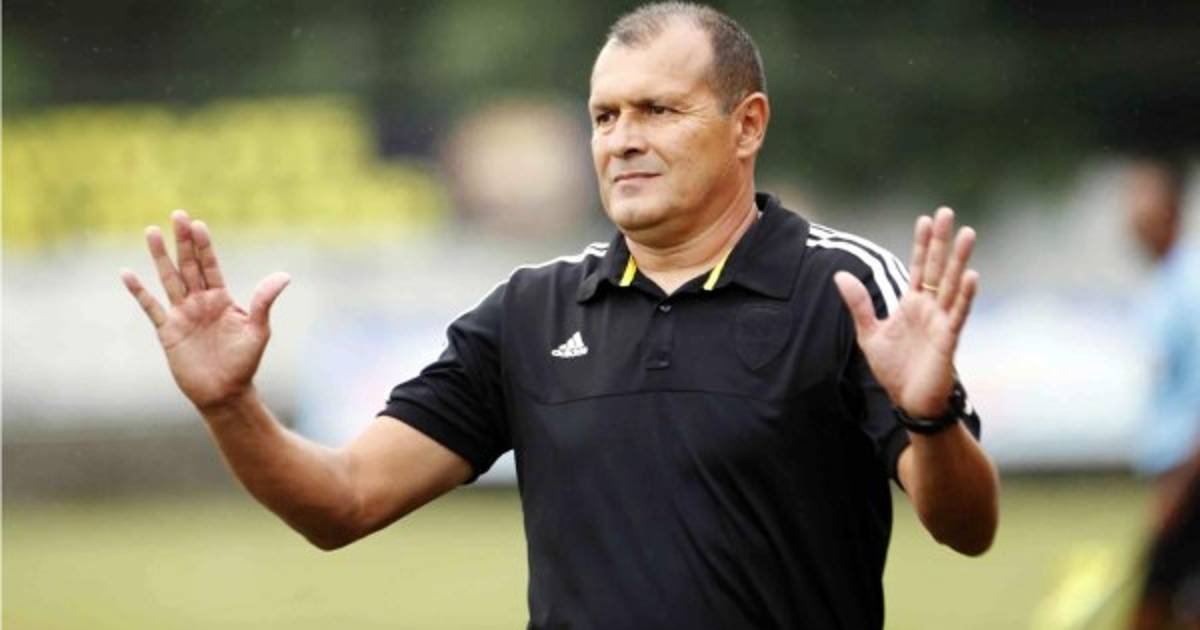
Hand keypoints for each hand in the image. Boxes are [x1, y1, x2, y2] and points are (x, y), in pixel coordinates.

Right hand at [121, 210, 289, 411]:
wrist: (225, 392)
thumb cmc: (245, 362)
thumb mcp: (258, 330)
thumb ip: (264, 301)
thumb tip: (284, 275)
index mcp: (222, 299)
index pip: (211, 265)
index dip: (204, 246)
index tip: (198, 224)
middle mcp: (200, 302)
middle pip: (189, 265)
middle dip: (183, 241)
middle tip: (177, 214)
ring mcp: (182, 314)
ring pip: (168, 279)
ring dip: (160, 257)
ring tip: (152, 231)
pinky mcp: (168, 331)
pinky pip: (151, 307)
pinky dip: (139, 291)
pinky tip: (127, 273)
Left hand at [833, 207, 978, 417]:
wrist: (909, 402)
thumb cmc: (894, 369)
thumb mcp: (869, 333)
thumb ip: (859, 304)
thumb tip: (840, 274)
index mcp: (912, 304)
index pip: (919, 267)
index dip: (921, 244)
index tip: (925, 219)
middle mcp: (930, 308)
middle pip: (938, 268)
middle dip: (942, 241)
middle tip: (948, 212)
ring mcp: (941, 322)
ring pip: (953, 285)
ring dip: (960, 260)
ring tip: (969, 234)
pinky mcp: (948, 340)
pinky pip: (958, 314)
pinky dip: (966, 296)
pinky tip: (972, 275)